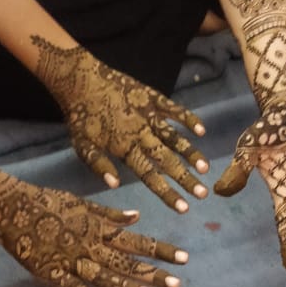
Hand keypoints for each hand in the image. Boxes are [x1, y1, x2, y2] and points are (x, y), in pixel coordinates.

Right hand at [0, 159, 188, 286]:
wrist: (8, 204)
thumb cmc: (46, 202)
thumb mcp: (81, 203)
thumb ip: (109, 215)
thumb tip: (137, 217)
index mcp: (99, 228)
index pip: (137, 242)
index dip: (161, 251)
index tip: (185, 259)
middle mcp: (90, 244)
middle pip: (126, 262)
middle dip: (153, 273)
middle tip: (178, 284)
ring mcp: (71, 258)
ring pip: (105, 275)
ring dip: (128, 286)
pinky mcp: (50, 271)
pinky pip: (72, 286)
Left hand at [32, 39, 208, 209]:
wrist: (79, 78)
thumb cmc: (80, 116)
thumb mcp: (82, 145)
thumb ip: (99, 165)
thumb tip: (115, 185)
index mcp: (125, 148)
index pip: (151, 177)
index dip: (168, 193)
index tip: (184, 208)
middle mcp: (140, 133)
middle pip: (167, 160)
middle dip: (186, 178)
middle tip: (203, 194)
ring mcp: (148, 114)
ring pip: (174, 137)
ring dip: (190, 153)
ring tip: (205, 168)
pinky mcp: (151, 97)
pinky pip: (173, 109)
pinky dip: (187, 118)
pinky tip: (201, 131)